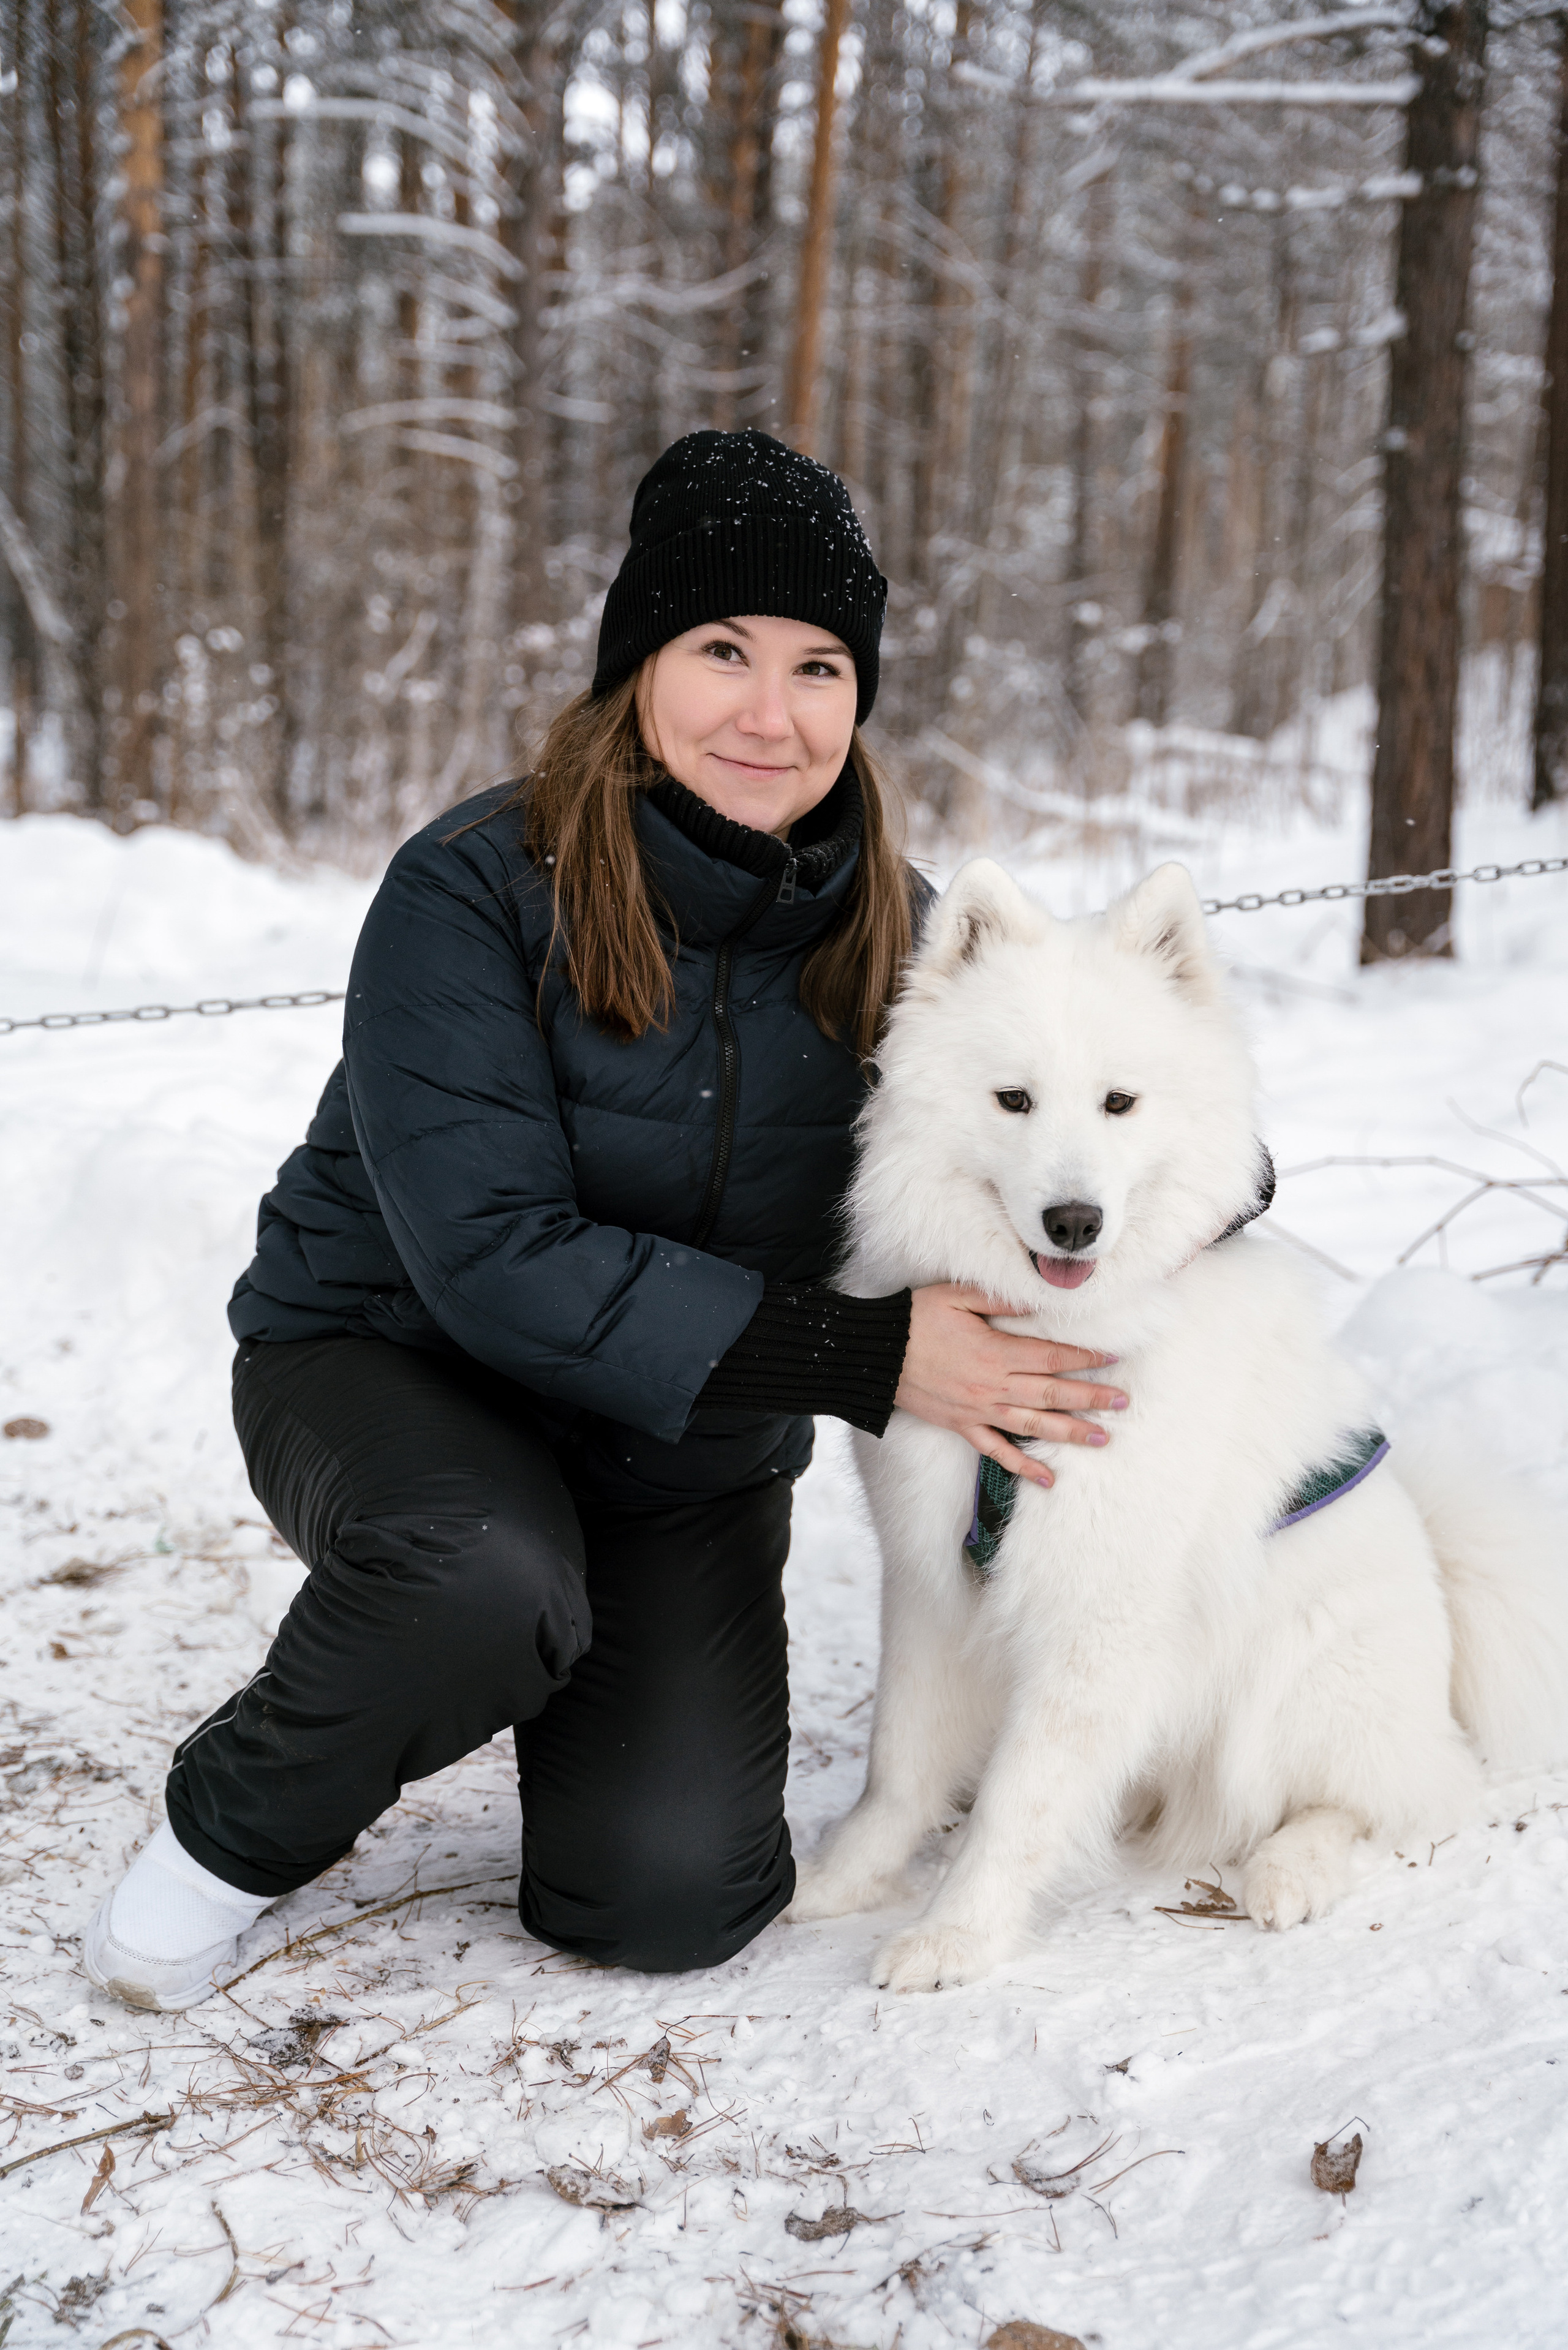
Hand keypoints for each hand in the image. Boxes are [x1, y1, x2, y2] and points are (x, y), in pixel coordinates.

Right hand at [894, 1282, 1125, 1487]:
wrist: (875, 1353)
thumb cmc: (915, 1318)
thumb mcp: (957, 1295)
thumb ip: (1000, 1301)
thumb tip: (1037, 1304)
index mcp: (996, 1352)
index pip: (1053, 1357)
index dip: (1085, 1358)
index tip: (1112, 1359)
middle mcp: (993, 1386)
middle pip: (1053, 1394)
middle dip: (1091, 1399)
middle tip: (1123, 1403)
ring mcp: (979, 1410)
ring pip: (1034, 1426)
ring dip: (1070, 1433)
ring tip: (1101, 1438)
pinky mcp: (962, 1425)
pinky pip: (997, 1451)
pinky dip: (1022, 1467)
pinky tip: (1046, 1480)